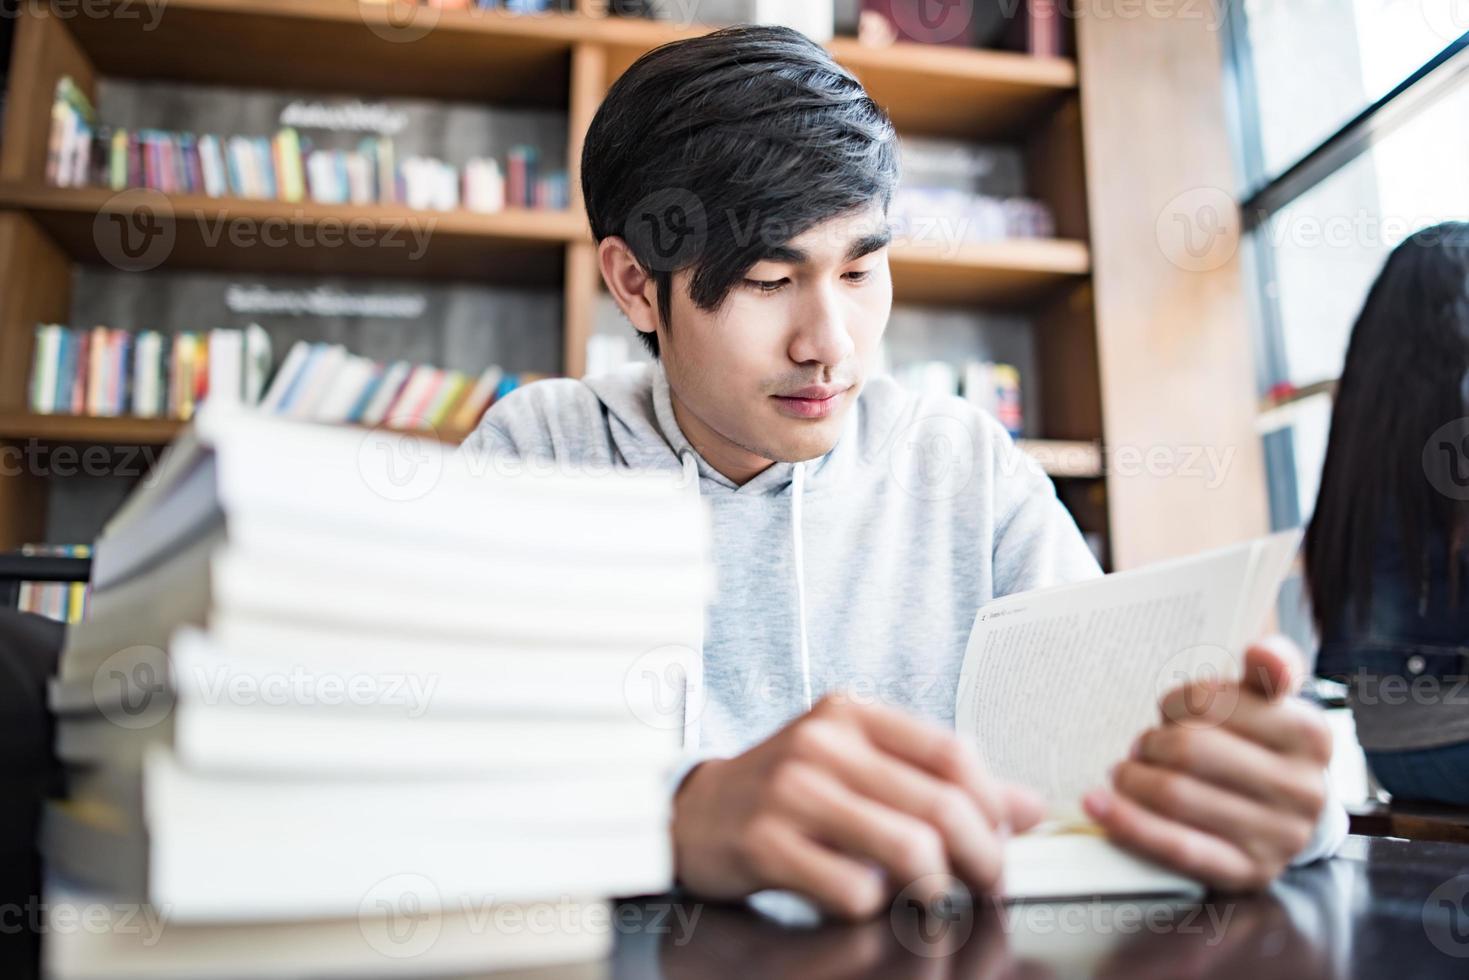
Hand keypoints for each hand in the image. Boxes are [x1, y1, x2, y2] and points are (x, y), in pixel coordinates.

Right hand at [671, 694, 1045, 919]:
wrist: (696, 814)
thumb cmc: (787, 790)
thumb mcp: (859, 766)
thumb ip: (939, 780)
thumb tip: (1029, 807)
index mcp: (851, 714)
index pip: (951, 751)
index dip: (992, 803)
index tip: (1002, 839)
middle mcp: (821, 743)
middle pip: (940, 804)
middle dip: (982, 857)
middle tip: (987, 883)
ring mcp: (790, 792)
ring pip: (908, 849)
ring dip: (936, 889)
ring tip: (931, 898)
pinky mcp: (766, 843)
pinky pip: (854, 890)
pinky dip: (874, 907)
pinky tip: (862, 897)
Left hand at [1083, 636, 1332, 890]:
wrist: (1283, 815)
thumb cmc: (1259, 743)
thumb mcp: (1269, 701)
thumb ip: (1268, 667)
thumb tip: (1261, 651)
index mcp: (1311, 733)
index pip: (1216, 699)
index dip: (1178, 700)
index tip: (1168, 706)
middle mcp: (1304, 788)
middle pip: (1190, 748)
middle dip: (1152, 741)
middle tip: (1143, 743)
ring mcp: (1279, 837)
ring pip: (1177, 795)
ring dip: (1133, 778)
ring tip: (1127, 772)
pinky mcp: (1247, 872)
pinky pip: (1176, 846)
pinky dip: (1128, 822)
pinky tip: (1098, 804)